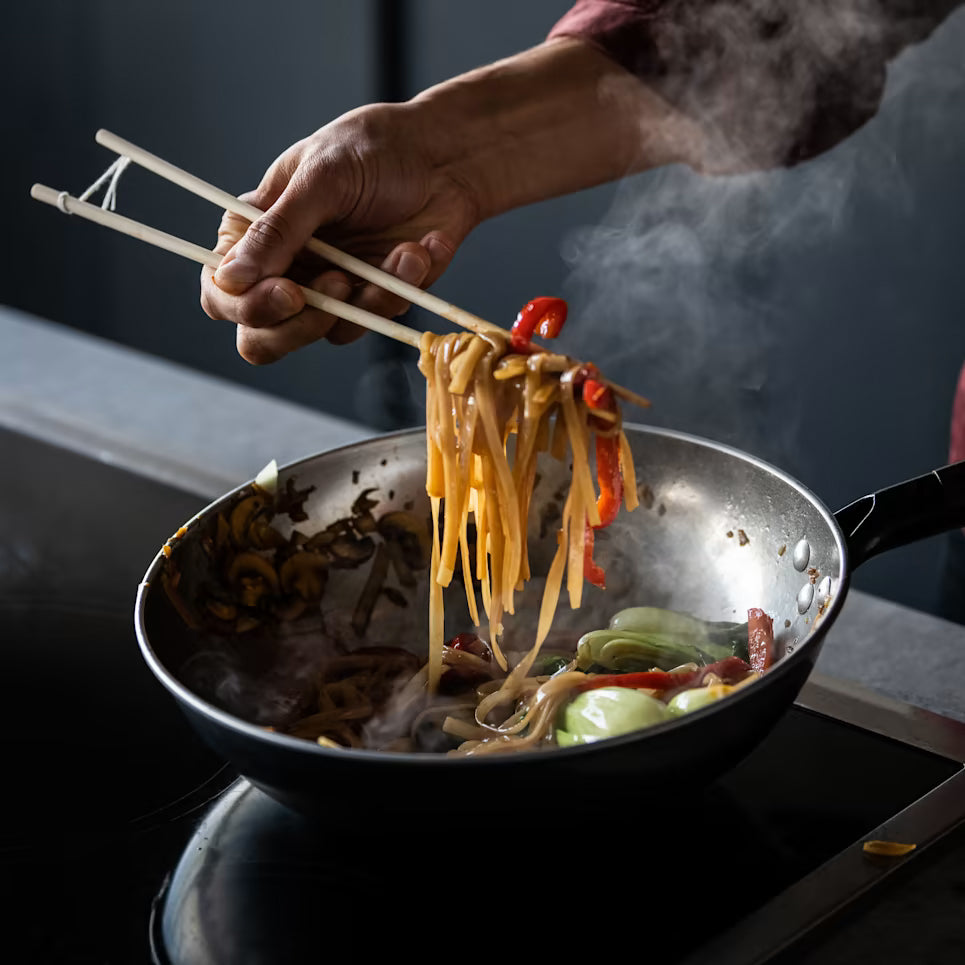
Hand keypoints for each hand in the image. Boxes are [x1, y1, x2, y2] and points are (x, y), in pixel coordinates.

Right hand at [200, 101, 479, 362]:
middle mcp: (286, 269)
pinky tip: (418, 249)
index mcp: (254, 234)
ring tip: (402, 252)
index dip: (246, 306)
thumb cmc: (373, 149)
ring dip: (369, 298)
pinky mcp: (372, 300)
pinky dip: (402, 287)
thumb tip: (230, 278)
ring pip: (328, 334)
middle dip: (299, 327)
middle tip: (340, 288)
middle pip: (262, 338)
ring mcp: (329, 290)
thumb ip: (278, 230)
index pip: (222, 294)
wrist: (443, 156)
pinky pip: (376, 320)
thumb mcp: (321, 177)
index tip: (289, 293)